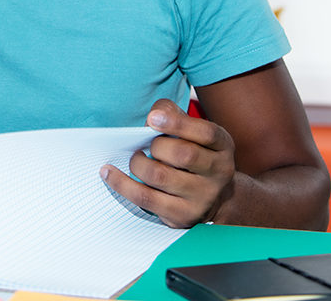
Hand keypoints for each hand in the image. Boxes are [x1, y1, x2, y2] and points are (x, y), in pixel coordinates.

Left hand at [100, 99, 235, 227]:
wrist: (213, 198)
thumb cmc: (195, 154)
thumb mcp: (193, 132)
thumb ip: (174, 114)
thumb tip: (153, 115)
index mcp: (222, 146)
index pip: (205, 133)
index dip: (177, 123)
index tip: (152, 118)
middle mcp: (218, 172)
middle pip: (183, 154)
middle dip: (156, 146)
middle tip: (145, 145)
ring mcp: (202, 197)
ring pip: (160, 176)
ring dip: (138, 163)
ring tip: (135, 159)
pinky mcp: (182, 216)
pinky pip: (145, 198)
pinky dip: (121, 184)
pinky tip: (108, 173)